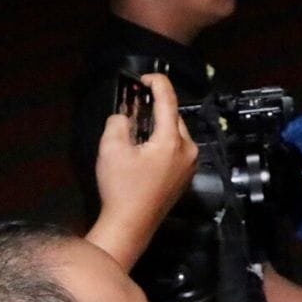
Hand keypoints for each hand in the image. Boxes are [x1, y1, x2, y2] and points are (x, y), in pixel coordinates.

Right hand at [88, 74, 198, 268]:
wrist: (132, 224)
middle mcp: (189, 149)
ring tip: (137, 124)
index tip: (145, 77)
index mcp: (173, 140)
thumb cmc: (121, 187)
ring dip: (159, 125)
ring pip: (177, 133)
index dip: (158, 83)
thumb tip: (124, 116)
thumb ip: (118, 123)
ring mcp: (190, 164)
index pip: (169, 101)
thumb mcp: (111, 149)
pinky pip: (177, 149)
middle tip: (135, 102)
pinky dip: (163, 141)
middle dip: (155, 107)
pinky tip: (146, 146)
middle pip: (174, 118)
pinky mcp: (186, 176)